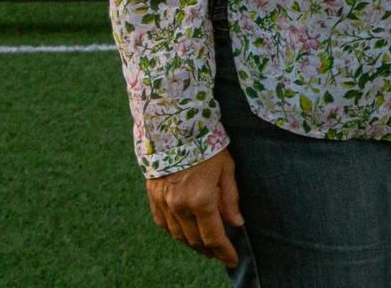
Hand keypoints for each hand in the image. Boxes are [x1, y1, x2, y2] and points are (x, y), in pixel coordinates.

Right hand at [146, 148, 242, 267]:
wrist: (174, 130)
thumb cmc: (207, 147)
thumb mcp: (227, 170)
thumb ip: (230, 199)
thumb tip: (236, 223)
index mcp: (201, 200)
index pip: (213, 237)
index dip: (224, 251)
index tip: (233, 259)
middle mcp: (179, 206)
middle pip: (195, 240)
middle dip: (210, 251)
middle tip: (221, 254)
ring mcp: (164, 204)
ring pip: (178, 236)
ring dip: (193, 245)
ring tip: (206, 248)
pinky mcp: (153, 199)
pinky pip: (164, 225)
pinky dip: (176, 233)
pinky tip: (186, 234)